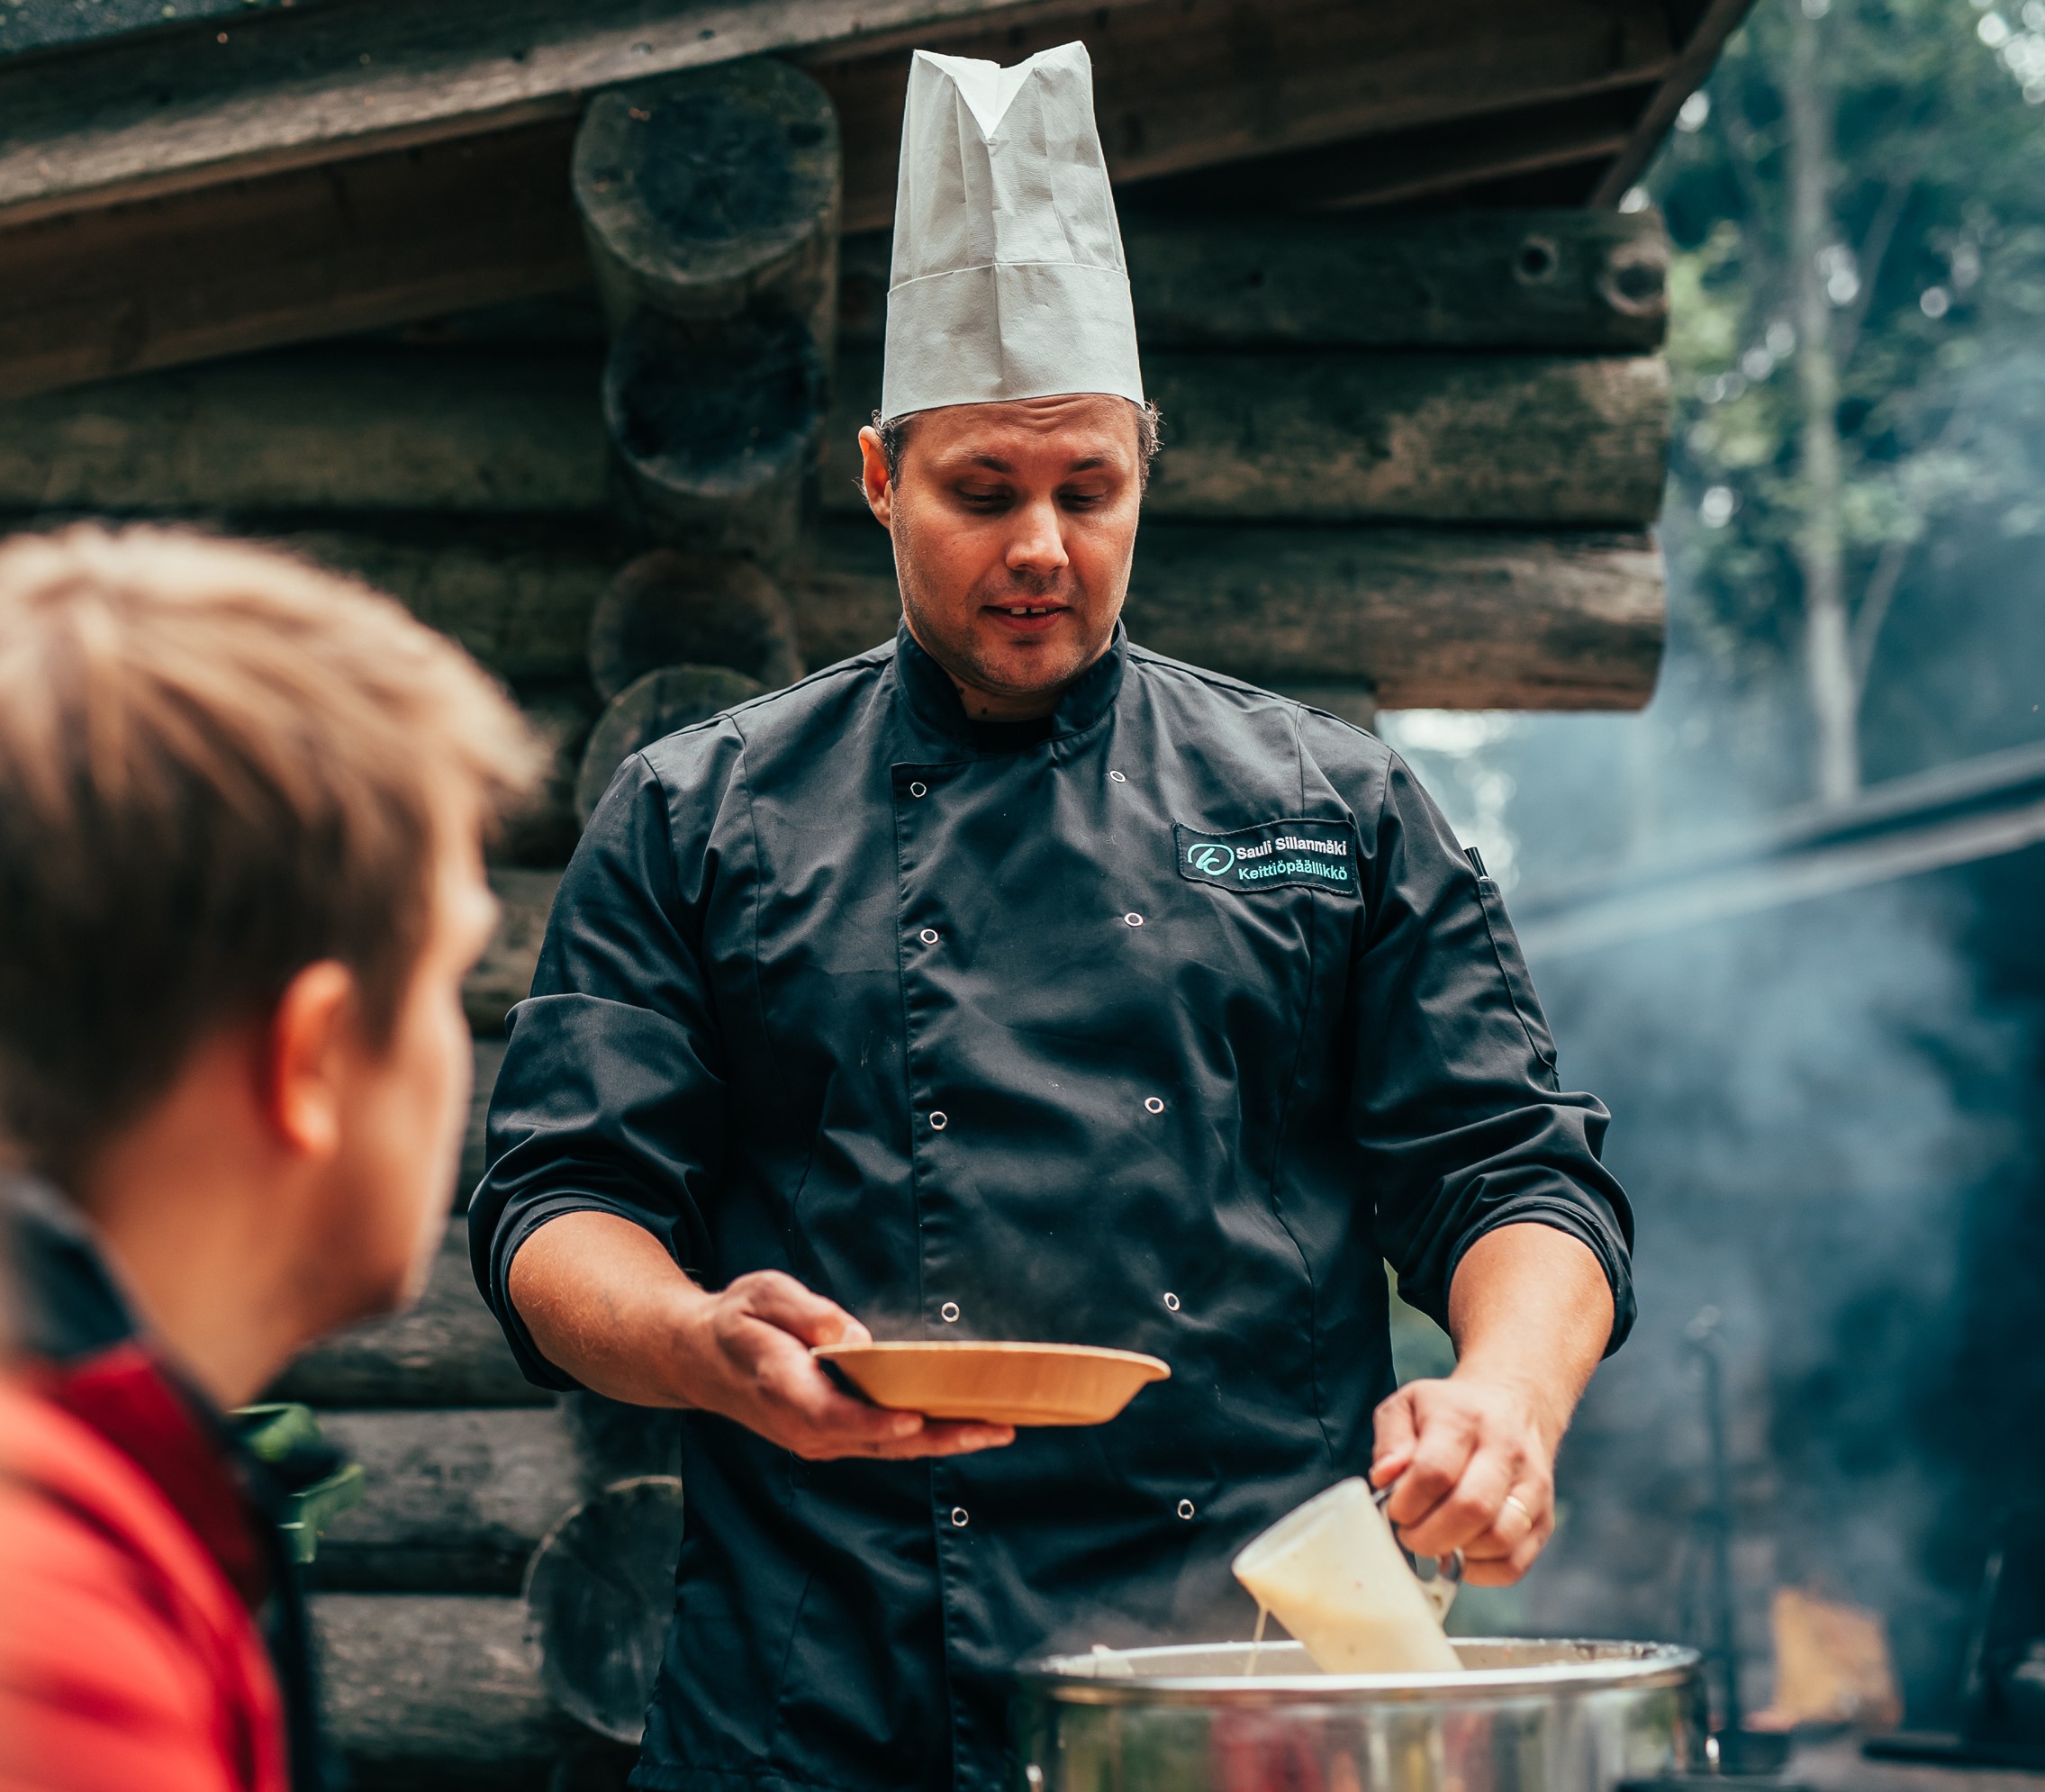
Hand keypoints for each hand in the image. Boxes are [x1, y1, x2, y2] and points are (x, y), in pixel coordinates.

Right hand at [673, 1270, 1014, 1461]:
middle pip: (880, 1441)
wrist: (700, 1359)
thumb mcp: (762, 1296)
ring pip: (888, 1448)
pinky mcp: (831, 1438)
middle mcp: (805, 1428)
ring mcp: (818, 1439)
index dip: (877, 1420)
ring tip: (999, 1430)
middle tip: (999, 1428)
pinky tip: (963, 1427)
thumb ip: (806, 1314)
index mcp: (784, 1390)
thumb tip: (855, 1339)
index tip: (916, 1417)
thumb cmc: (736, 1320)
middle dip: (941, 1437)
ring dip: (944, 1441)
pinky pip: (883, 1443)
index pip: (836, 1415)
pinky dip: (925, 1438)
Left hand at [1369, 1373, 1557, 1586]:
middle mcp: (1505, 1450)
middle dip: (1429, 1536)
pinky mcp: (1545, 1517)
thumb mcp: (1408, 1406)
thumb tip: (1384, 1478)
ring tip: (1436, 1540)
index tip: (1394, 1510)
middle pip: (1471, 1508)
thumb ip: (1390, 1440)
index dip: (1407, 1503)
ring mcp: (1532, 1486)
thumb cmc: (1451, 1412)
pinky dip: (1482, 1571)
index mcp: (1464, 1419)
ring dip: (1458, 1553)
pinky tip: (1462, 1553)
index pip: (1434, 1472)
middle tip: (1410, 1534)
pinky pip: (1515, 1562)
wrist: (1514, 1405)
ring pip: (1499, 1539)